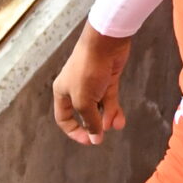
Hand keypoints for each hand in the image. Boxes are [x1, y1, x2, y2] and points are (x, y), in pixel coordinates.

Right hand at [52, 24, 132, 144]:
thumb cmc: (88, 70)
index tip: (88, 140)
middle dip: (94, 124)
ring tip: (116, 125)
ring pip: (100, 107)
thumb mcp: (84, 100)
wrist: (106, 43)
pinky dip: (114, 109)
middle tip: (103, 135)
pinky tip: (119, 120)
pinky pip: (110, 99)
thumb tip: (96, 138)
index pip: (64, 118)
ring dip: (107, 118)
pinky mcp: (107, 79)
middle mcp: (76, 89)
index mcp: (62, 92)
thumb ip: (90, 120)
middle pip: (83, 113)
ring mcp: (93, 84)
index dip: (74, 131)